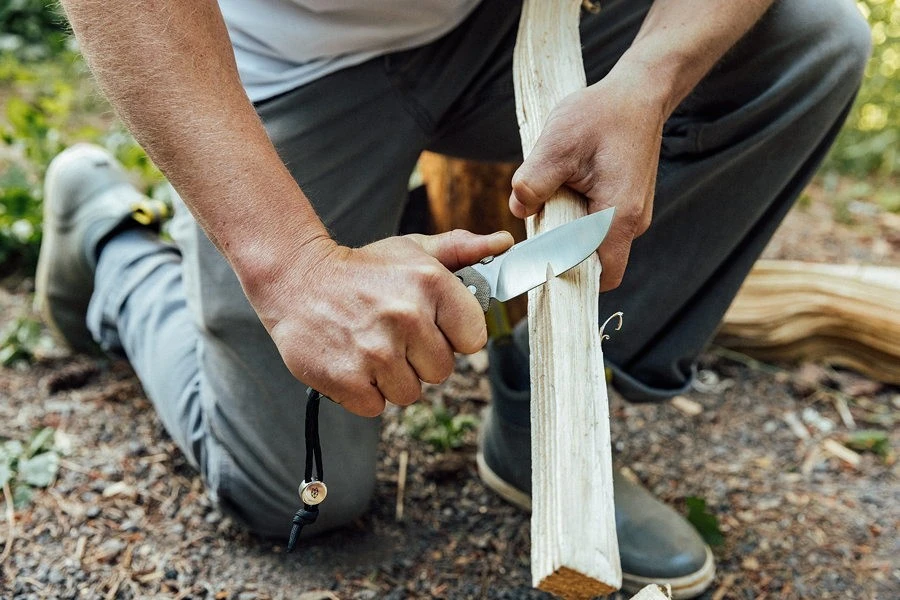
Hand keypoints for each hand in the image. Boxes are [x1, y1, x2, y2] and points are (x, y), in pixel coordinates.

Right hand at [252, 230, 513, 415]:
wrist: (296, 280)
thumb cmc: (362, 270)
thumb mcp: (411, 251)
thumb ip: (461, 250)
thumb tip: (504, 242)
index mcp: (431, 284)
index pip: (474, 339)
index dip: (453, 336)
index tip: (431, 326)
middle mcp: (407, 317)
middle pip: (442, 371)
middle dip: (420, 359)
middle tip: (392, 335)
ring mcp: (376, 351)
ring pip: (409, 393)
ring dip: (391, 378)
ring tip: (370, 346)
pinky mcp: (347, 379)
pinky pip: (376, 407)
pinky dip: (363, 392)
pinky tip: (352, 361)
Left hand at [509, 67, 667, 290]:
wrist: (638, 92)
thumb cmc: (603, 115)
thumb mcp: (557, 145)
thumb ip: (533, 182)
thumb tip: (519, 209)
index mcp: (619, 215)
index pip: (602, 275)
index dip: (571, 277)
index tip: (541, 264)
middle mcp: (633, 222)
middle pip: (594, 260)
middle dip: (562, 249)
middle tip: (539, 220)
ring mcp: (632, 214)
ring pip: (593, 240)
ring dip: (568, 229)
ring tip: (554, 194)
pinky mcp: (625, 203)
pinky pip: (597, 223)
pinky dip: (577, 214)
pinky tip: (566, 186)